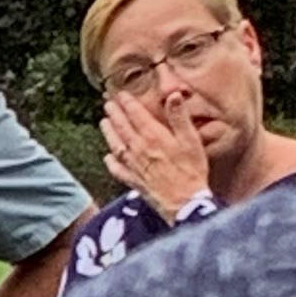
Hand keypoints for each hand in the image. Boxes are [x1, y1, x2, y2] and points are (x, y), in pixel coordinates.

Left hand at [102, 80, 211, 219]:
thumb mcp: (191, 139)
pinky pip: (117, 169)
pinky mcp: (134, 181)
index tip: (121, 94)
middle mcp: (139, 149)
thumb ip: (179, 117)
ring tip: (103, 122)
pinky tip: (108, 157)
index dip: (127, 103)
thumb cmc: (192, 169)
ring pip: (116, 145)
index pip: (136, 115)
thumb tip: (172, 94)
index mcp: (153, 136)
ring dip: (109, 132)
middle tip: (107, 104)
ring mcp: (134, 166)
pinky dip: (111, 162)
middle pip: (122, 128)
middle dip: (114, 114)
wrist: (184, 201)